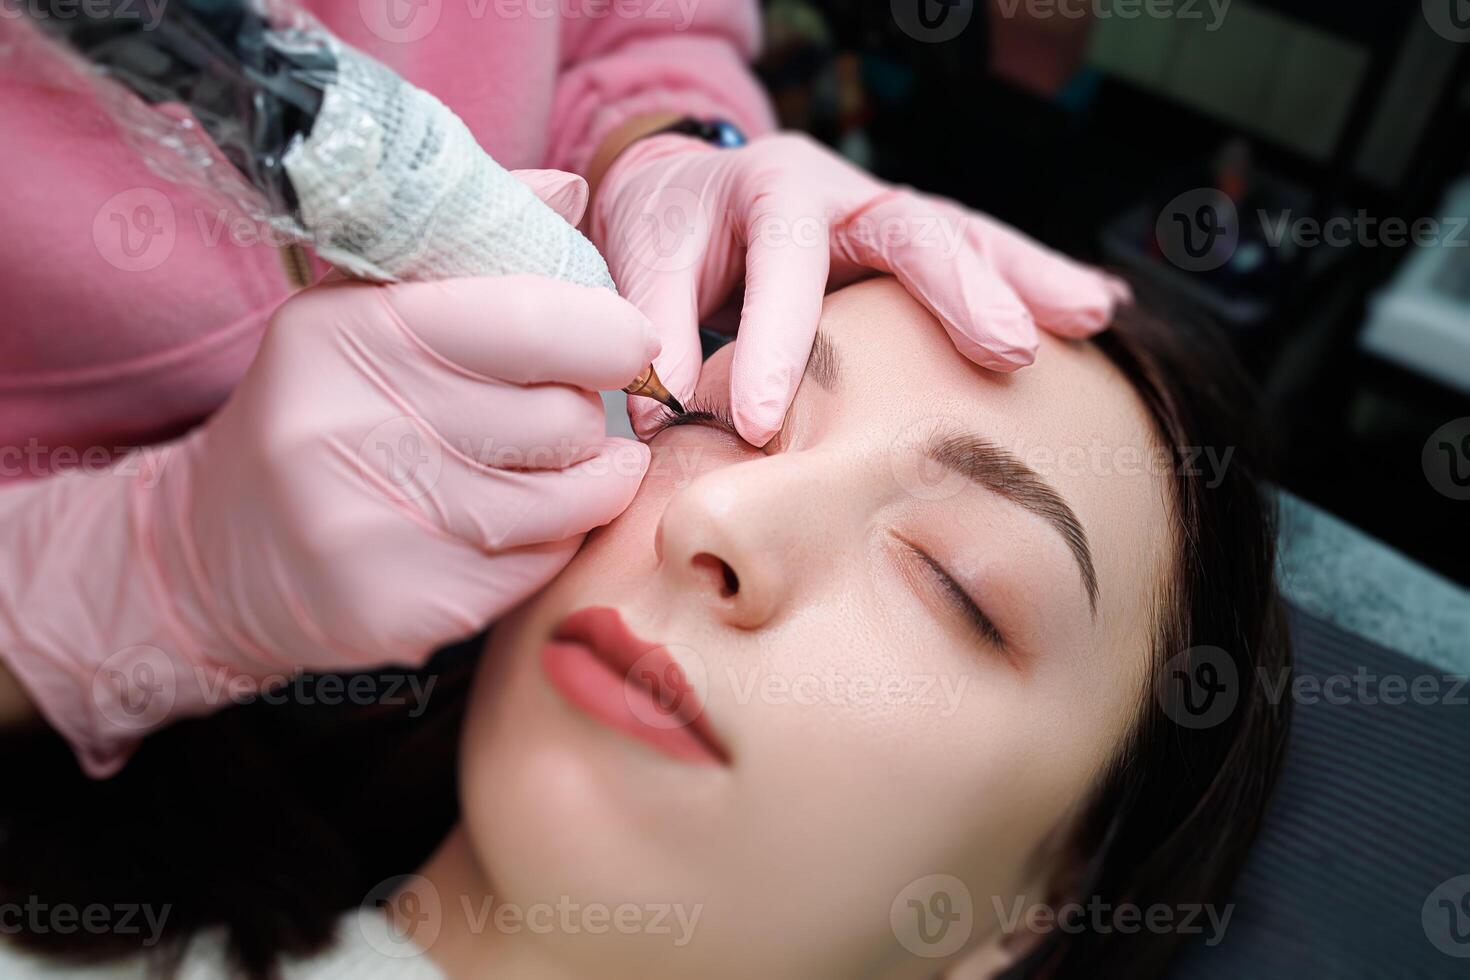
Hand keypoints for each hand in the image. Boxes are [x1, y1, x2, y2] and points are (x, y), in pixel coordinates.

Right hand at [0, 171, 654, 773]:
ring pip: (568, 502)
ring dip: (581, 487)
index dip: (609, 334)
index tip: (626, 343)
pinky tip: (500, 531)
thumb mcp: (367, 308)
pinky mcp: (401, 609)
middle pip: (565, 419)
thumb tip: (572, 192)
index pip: (533, 319)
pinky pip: (540, 569)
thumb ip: (473, 248)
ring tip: (543, 472)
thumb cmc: (323, 411)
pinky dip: (546, 548)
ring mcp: (373, 527)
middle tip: (555, 417)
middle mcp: (351, 427)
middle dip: (585, 417)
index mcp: (352, 330)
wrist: (217, 552)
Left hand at [591, 132, 1129, 444]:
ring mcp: (885, 215)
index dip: (776, 343)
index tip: (764, 424)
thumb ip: (659, 325)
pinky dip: (1034, 281)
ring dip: (1029, 279)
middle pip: (914, 228)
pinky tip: (1096, 309)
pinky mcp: (907, 246)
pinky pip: (977, 256)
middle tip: (1009, 351)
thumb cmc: (670, 226)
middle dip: (964, 288)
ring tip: (1091, 315)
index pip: (784, 264)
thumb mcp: (644, 258)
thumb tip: (666, 409)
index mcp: (771, 188)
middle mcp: (843, 192)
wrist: (688, 189)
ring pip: (967, 237)